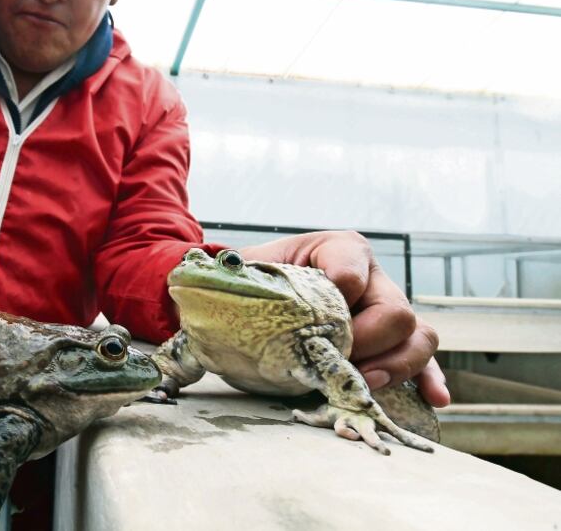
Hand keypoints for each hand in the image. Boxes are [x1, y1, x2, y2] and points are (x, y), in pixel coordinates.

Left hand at [239, 231, 450, 407]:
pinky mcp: (393, 343)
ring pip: (418, 335)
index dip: (339, 298)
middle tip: (338, 362)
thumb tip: (213, 278)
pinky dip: (428, 378)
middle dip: (368, 342)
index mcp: (339, 249)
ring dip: (397, 365)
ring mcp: (386, 310)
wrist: (254, 302)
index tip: (312, 321)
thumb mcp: (249, 271)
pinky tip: (435, 399)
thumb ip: (242, 273)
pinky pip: (423, 359)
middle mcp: (372, 277)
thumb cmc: (254, 282)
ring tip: (366, 383)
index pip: (353, 270)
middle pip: (395, 310)